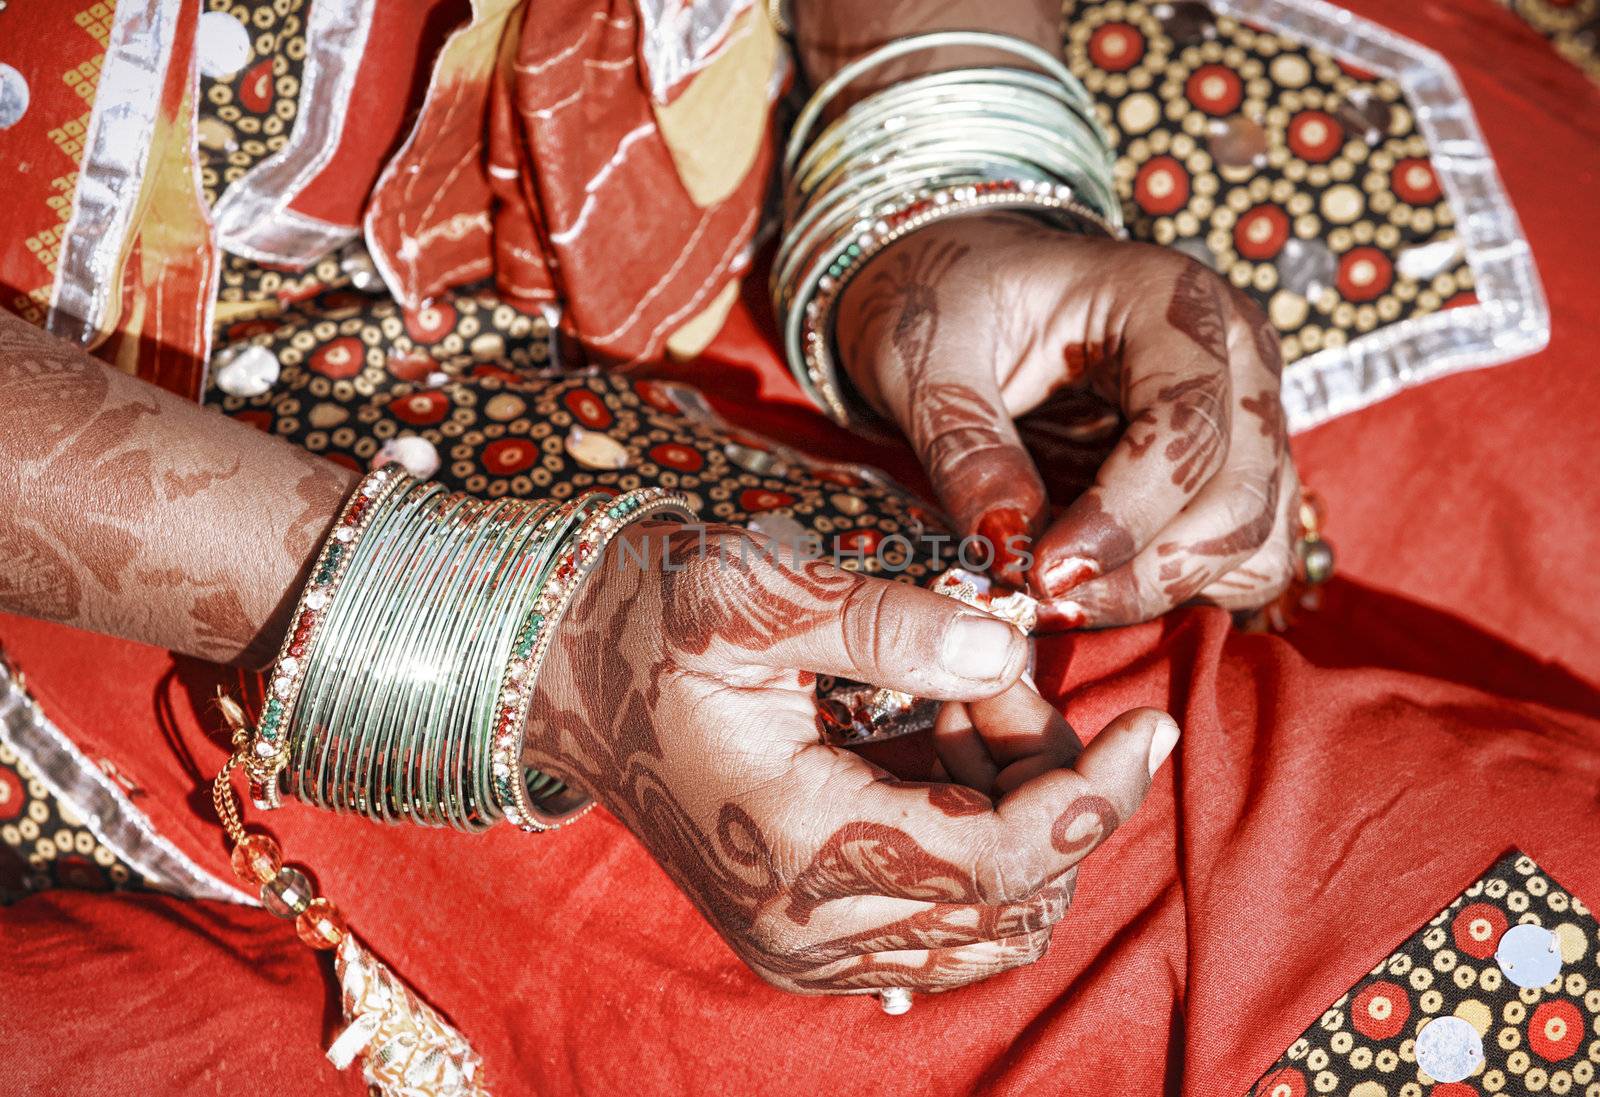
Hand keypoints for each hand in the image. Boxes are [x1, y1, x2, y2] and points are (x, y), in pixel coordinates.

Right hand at [526, 522, 1178, 993]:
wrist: (570, 681)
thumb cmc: (654, 624)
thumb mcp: (755, 590)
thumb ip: (884, 621)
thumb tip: (1006, 646)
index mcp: (795, 844)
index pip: (997, 864)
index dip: (1093, 798)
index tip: (1150, 723)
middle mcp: (807, 927)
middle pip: (1010, 901)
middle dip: (1048, 787)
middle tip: (995, 674)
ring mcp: (807, 947)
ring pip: (989, 924)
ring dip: (1017, 813)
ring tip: (960, 700)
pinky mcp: (811, 937)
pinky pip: (946, 923)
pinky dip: (978, 836)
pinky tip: (937, 743)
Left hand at [835, 215, 1299, 628]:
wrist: (966, 294)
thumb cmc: (949, 302)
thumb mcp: (924, 353)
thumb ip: (963, 442)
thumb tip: (1005, 542)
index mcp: (1173, 301)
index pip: (1187, 427)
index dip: (1123, 517)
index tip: (1043, 573)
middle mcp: (1236, 359)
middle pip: (1239, 498)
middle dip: (1149, 573)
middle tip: (1051, 605)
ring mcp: (1248, 419)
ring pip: (1254, 541)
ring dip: (1167, 593)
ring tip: (1067, 603)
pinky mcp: (1235, 474)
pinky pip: (1246, 559)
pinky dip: (1186, 595)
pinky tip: (1101, 593)